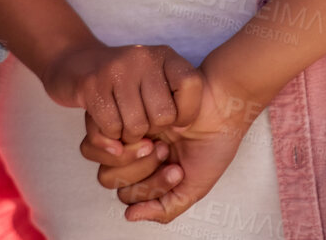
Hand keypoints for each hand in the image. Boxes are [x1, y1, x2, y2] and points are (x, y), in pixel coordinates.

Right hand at [42, 43, 204, 144]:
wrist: (77, 63)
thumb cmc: (126, 85)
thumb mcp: (158, 84)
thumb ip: (179, 106)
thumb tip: (179, 131)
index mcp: (164, 55)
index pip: (191, 84)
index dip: (186, 112)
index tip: (174, 119)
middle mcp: (141, 57)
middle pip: (163, 116)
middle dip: (152, 130)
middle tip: (142, 124)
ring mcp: (115, 69)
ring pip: (136, 126)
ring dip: (129, 137)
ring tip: (124, 125)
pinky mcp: (90, 84)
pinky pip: (111, 128)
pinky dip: (109, 137)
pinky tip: (107, 124)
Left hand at [104, 70, 261, 223]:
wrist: (220, 109)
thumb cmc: (211, 145)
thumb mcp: (191, 188)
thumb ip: (164, 208)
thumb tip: (130, 216)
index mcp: (145, 174)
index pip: (127, 195)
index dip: (150, 189)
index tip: (178, 171)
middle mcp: (131, 154)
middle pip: (110, 179)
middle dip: (143, 174)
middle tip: (167, 155)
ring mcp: (124, 134)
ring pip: (107, 159)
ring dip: (138, 159)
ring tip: (163, 145)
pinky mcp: (121, 112)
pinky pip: (105, 137)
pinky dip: (129, 143)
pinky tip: (153, 133)